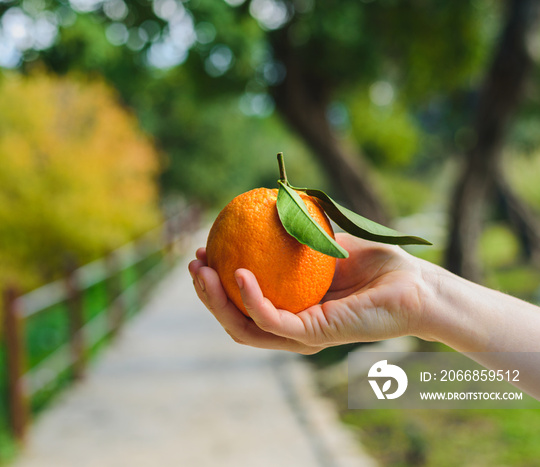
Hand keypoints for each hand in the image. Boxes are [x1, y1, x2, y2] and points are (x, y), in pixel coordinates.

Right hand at [188, 233, 431, 353]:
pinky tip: (238, 274)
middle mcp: (291, 327)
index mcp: (291, 309)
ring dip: (217, 300)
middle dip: (207, 295)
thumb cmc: (376, 264)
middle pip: (235, 318)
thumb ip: (294, 230)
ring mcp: (300, 335)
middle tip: (195, 264)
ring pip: (245, 327)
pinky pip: (272, 321)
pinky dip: (250, 300)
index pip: (243, 302)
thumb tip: (262, 203)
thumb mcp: (323, 239)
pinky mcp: (314, 336)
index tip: (204, 252)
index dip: (218, 282)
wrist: (415, 284)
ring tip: (202, 271)